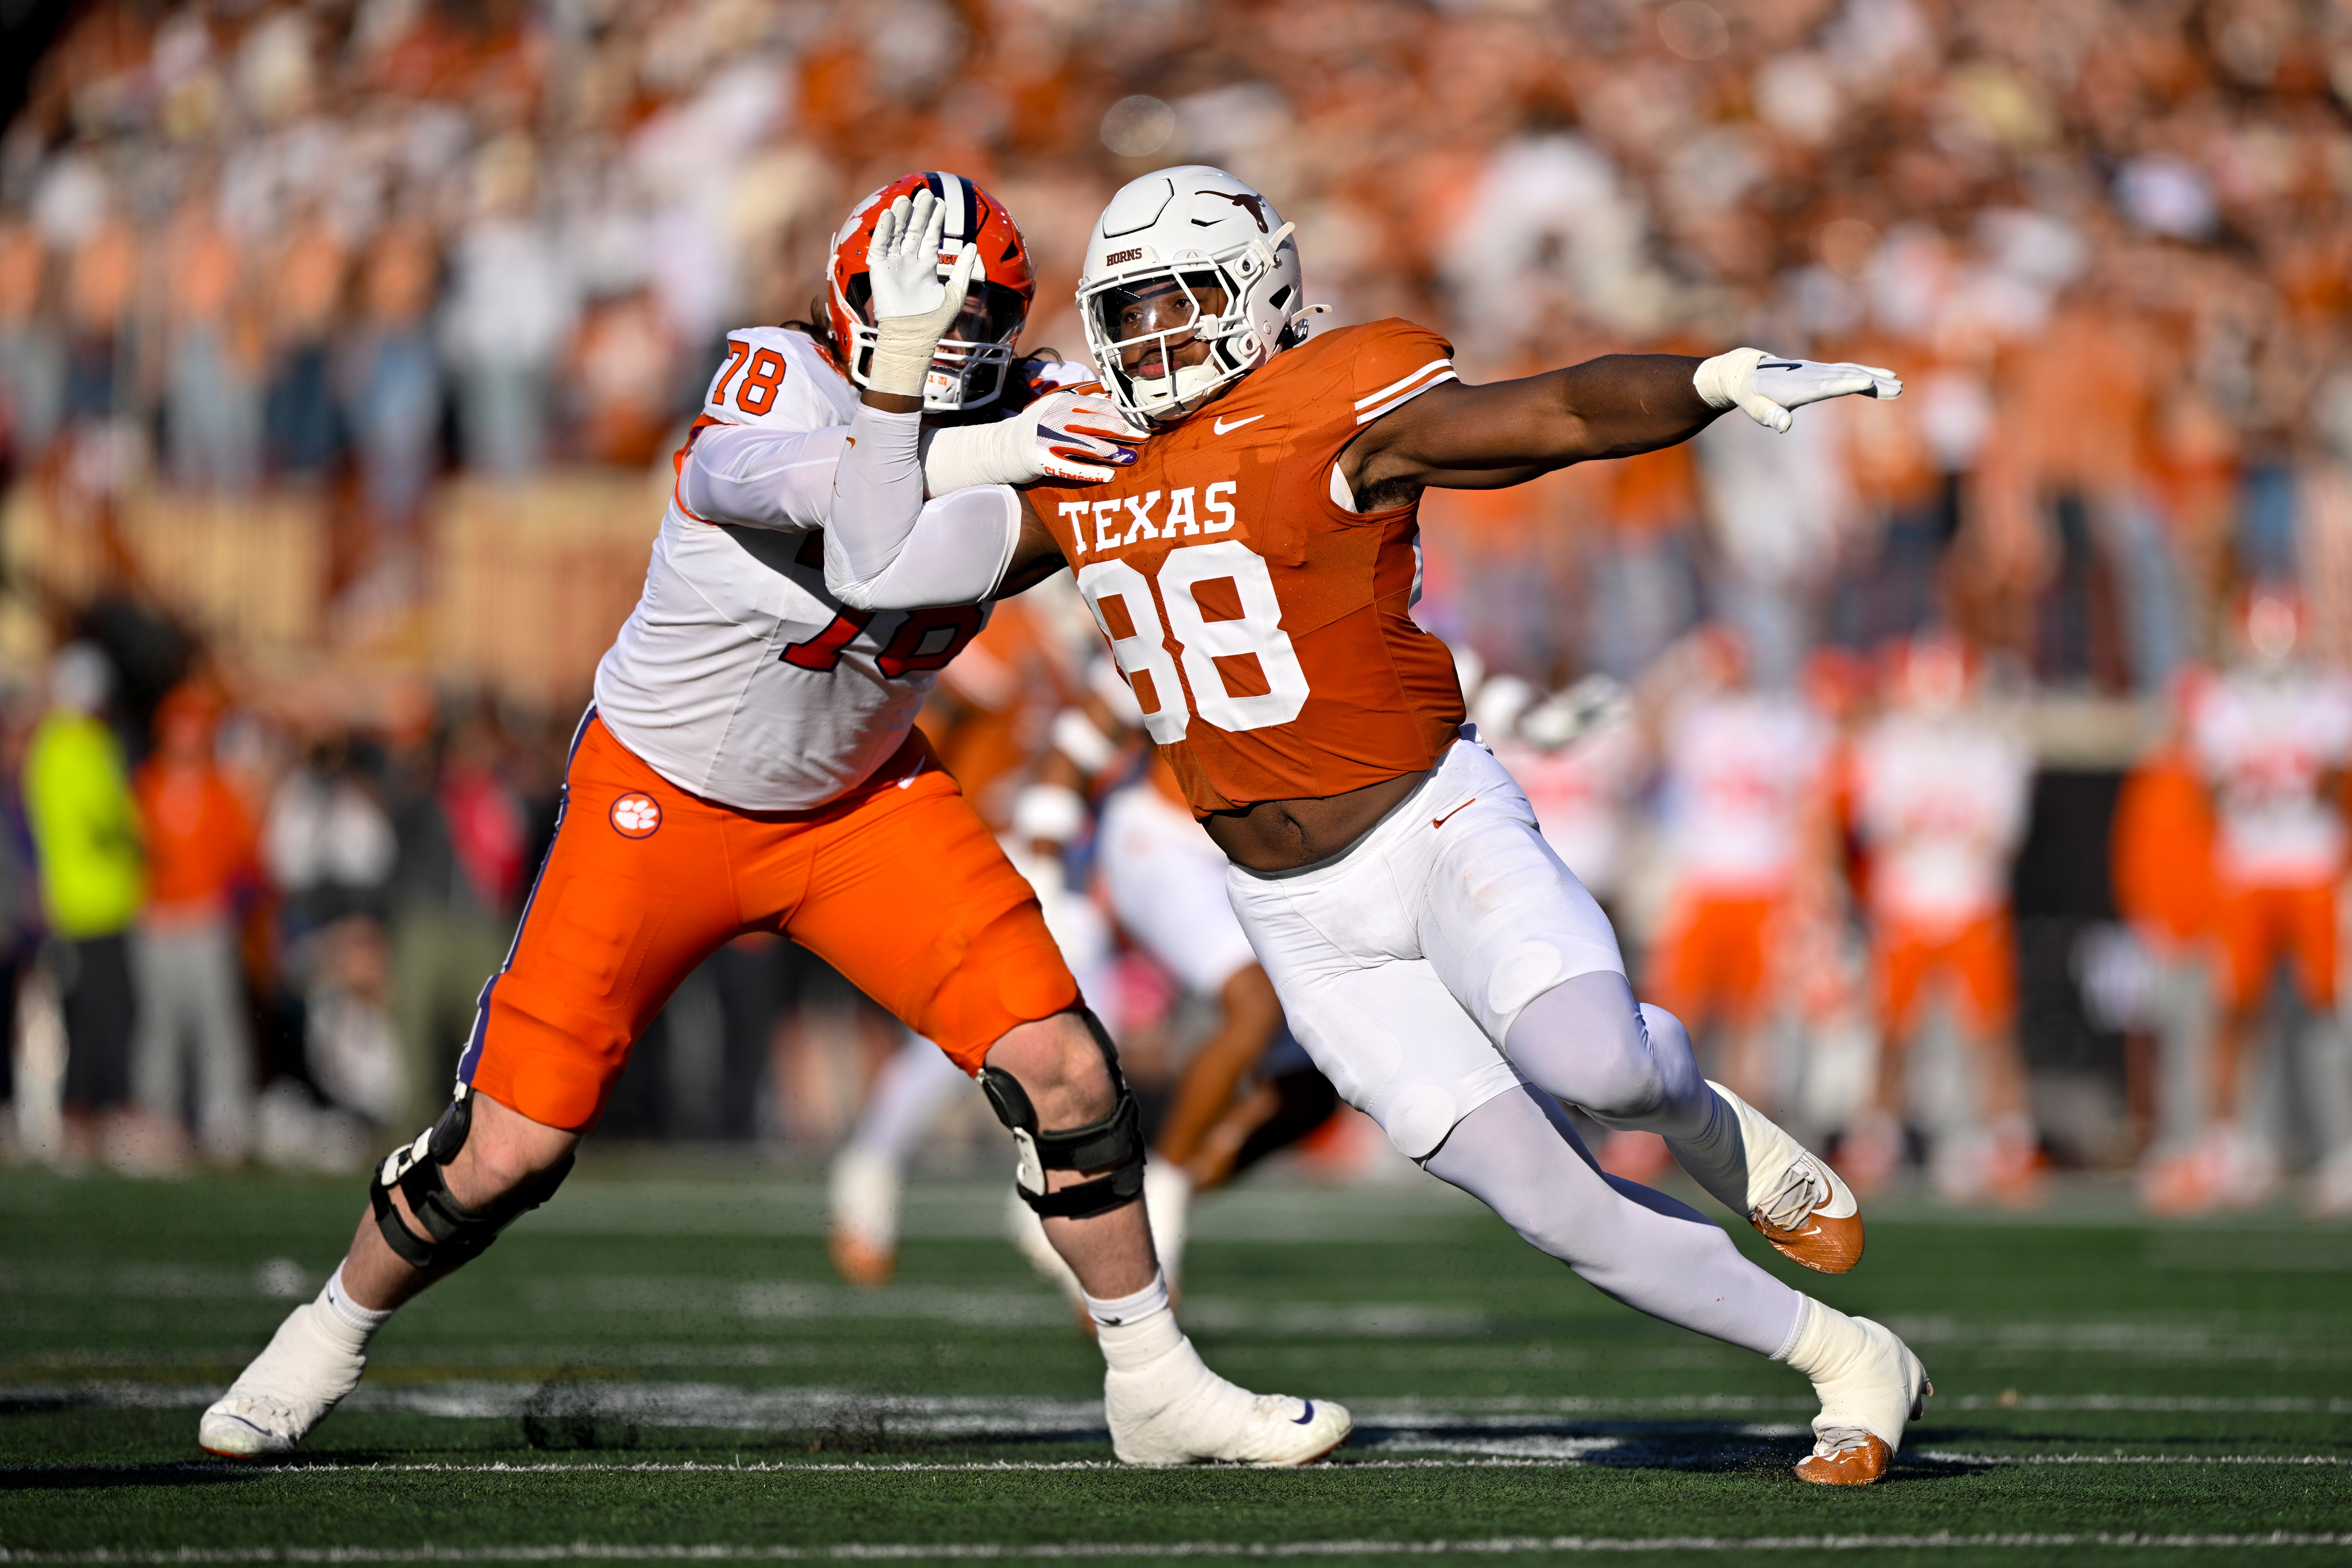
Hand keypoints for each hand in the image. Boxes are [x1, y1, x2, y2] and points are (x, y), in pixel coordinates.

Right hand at [864, 189, 980, 396]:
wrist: (913, 337)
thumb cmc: (934, 321)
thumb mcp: (955, 293)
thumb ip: (963, 269)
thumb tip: (973, 246)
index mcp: (926, 268)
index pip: (930, 238)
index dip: (935, 221)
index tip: (940, 203)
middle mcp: (909, 264)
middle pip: (914, 232)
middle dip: (920, 213)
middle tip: (926, 193)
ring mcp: (893, 266)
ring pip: (897, 235)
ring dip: (902, 217)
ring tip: (907, 198)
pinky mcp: (879, 270)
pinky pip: (881, 246)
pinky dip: (885, 230)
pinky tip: (891, 215)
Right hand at [1023, 387, 1146, 482]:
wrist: (1001, 447)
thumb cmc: (1037, 426)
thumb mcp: (1056, 404)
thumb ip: (1082, 398)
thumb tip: (1112, 391)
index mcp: (1062, 400)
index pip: (1100, 404)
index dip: (1124, 411)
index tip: (1143, 418)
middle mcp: (1056, 417)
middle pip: (1098, 423)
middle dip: (1125, 429)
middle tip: (1145, 436)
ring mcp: (1049, 439)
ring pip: (1089, 445)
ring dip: (1114, 452)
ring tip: (1132, 458)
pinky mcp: (1044, 461)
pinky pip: (1073, 468)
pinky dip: (1092, 472)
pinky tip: (1109, 475)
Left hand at [1694, 347, 1901, 433]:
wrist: (1746, 372)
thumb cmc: (1751, 395)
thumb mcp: (1754, 407)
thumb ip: (1767, 415)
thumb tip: (1783, 426)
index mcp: (1799, 386)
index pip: (1827, 385)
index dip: (1846, 384)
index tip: (1867, 384)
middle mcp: (1812, 375)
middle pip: (1847, 377)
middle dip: (1872, 383)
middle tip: (1897, 389)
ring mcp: (1818, 371)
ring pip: (1851, 372)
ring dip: (1875, 378)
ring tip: (1897, 385)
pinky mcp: (1821, 372)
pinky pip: (1847, 371)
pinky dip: (1865, 373)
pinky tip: (1881, 378)